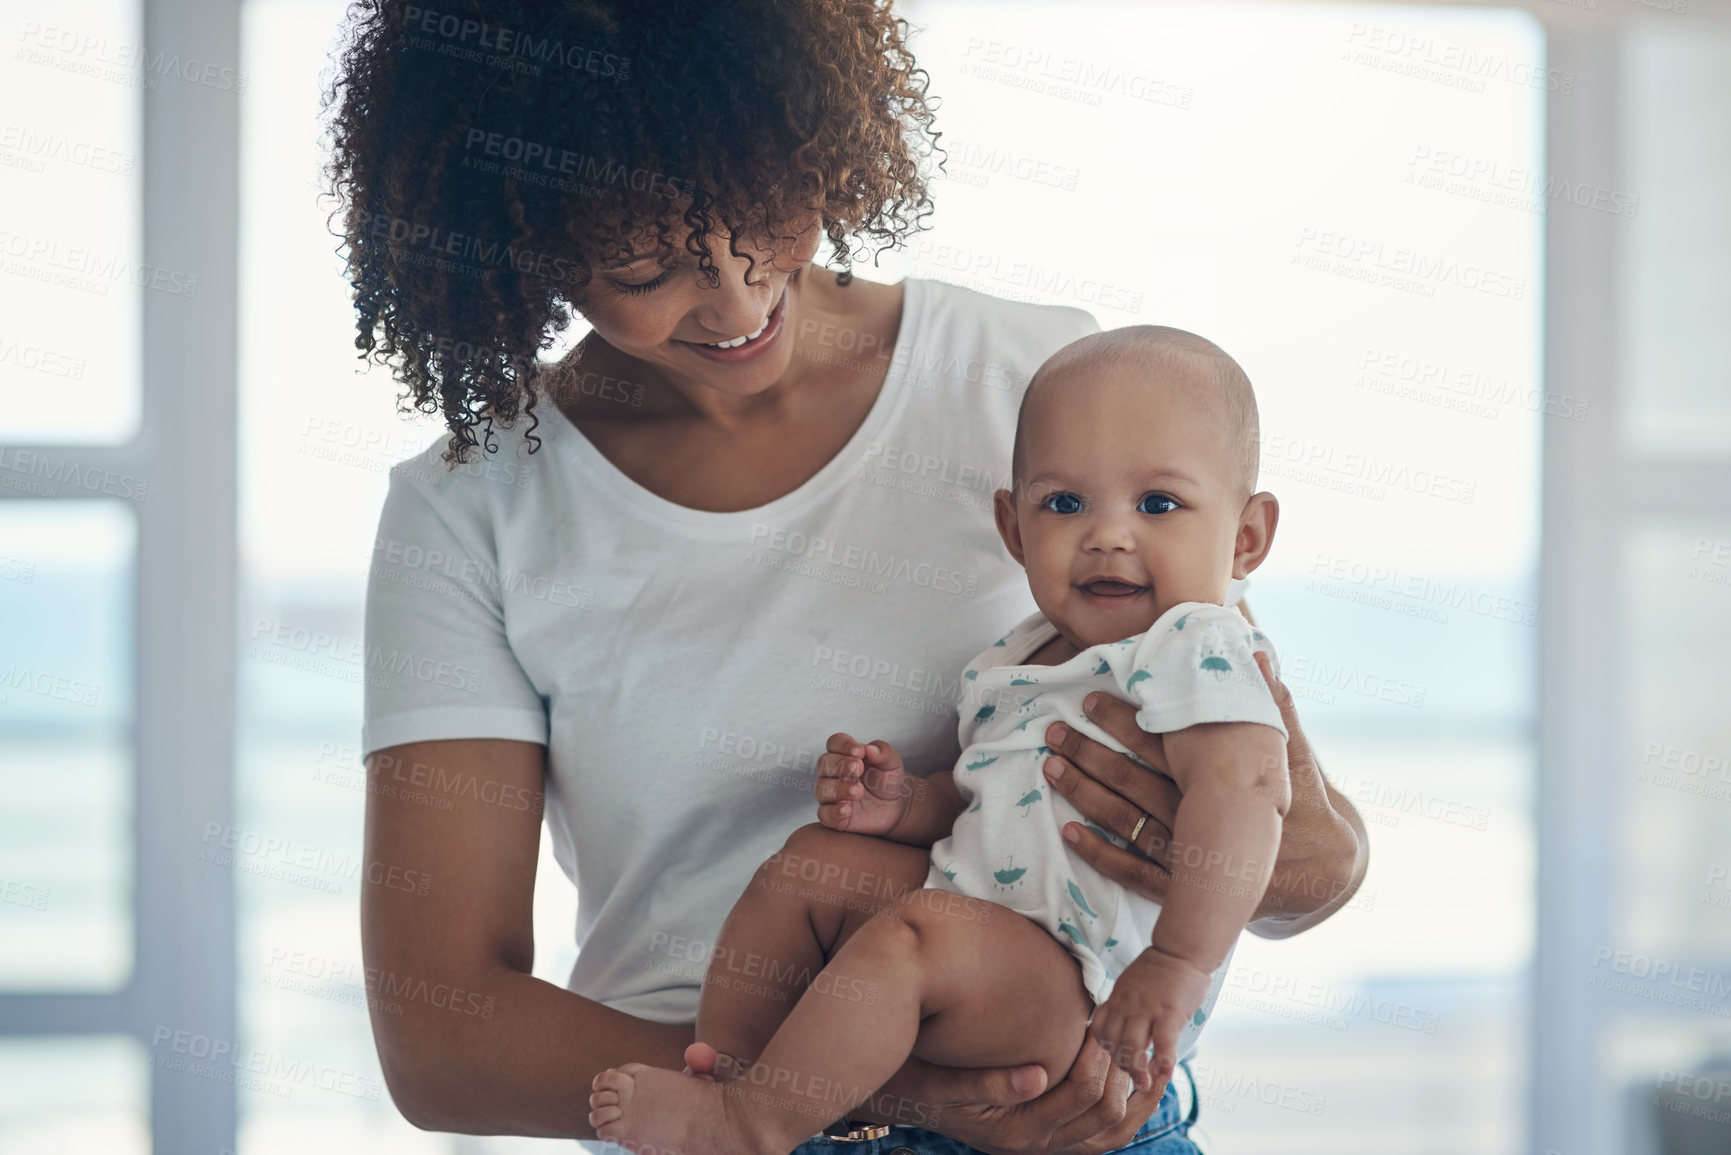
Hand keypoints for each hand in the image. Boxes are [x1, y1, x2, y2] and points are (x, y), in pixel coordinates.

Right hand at [815, 732, 909, 835]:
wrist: (895, 807)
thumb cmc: (887, 781)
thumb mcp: (892, 763)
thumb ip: (883, 753)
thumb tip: (870, 749)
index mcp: (845, 755)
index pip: (834, 743)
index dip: (843, 745)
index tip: (859, 751)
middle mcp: (833, 773)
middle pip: (823, 763)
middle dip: (840, 765)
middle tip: (858, 768)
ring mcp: (831, 795)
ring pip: (821, 789)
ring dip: (838, 788)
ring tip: (858, 791)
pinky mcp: (833, 816)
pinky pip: (824, 814)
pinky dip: (833, 812)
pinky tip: (847, 810)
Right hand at [852, 1037, 1164, 1154]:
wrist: (901, 1097)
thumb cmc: (918, 1080)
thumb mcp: (942, 1081)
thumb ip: (987, 1083)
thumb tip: (1038, 1074)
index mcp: (1015, 1133)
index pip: (1082, 1096)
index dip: (1100, 1055)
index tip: (1101, 1015)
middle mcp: (1035, 1146)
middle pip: (1108, 1117)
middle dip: (1123, 1070)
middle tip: (1124, 1026)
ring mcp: (1043, 1145)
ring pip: (1113, 1133)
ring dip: (1137, 1096)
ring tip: (1149, 1055)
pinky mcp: (1045, 1135)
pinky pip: (1101, 1134)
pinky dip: (1124, 1107)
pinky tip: (1130, 1075)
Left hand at [1040, 652, 1363, 928]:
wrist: (1322, 875)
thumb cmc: (1305, 805)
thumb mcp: (1293, 755)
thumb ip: (1275, 707)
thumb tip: (1259, 655)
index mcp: (1221, 781)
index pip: (1162, 744)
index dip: (1123, 722)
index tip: (1090, 700)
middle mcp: (1198, 817)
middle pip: (1132, 781)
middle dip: (1088, 754)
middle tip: (1053, 731)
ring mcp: (1188, 856)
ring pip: (1125, 821)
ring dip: (1083, 794)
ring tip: (1050, 769)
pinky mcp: (1183, 890)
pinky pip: (1132, 872)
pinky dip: (1099, 853)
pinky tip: (1068, 831)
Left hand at [1089, 947, 1212, 1095]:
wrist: (1181, 948)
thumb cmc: (1161, 968)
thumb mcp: (1131, 983)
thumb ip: (1126, 1004)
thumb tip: (1125, 1027)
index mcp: (1117, 996)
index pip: (1099, 1029)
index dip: (1106, 1048)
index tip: (1119, 1058)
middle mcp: (1126, 1003)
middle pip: (1112, 1042)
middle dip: (1121, 1065)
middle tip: (1134, 1077)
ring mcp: (1146, 1008)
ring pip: (1131, 1047)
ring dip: (1137, 1071)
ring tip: (1145, 1083)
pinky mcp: (1169, 1013)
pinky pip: (1162, 1044)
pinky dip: (1162, 1063)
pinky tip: (1166, 1075)